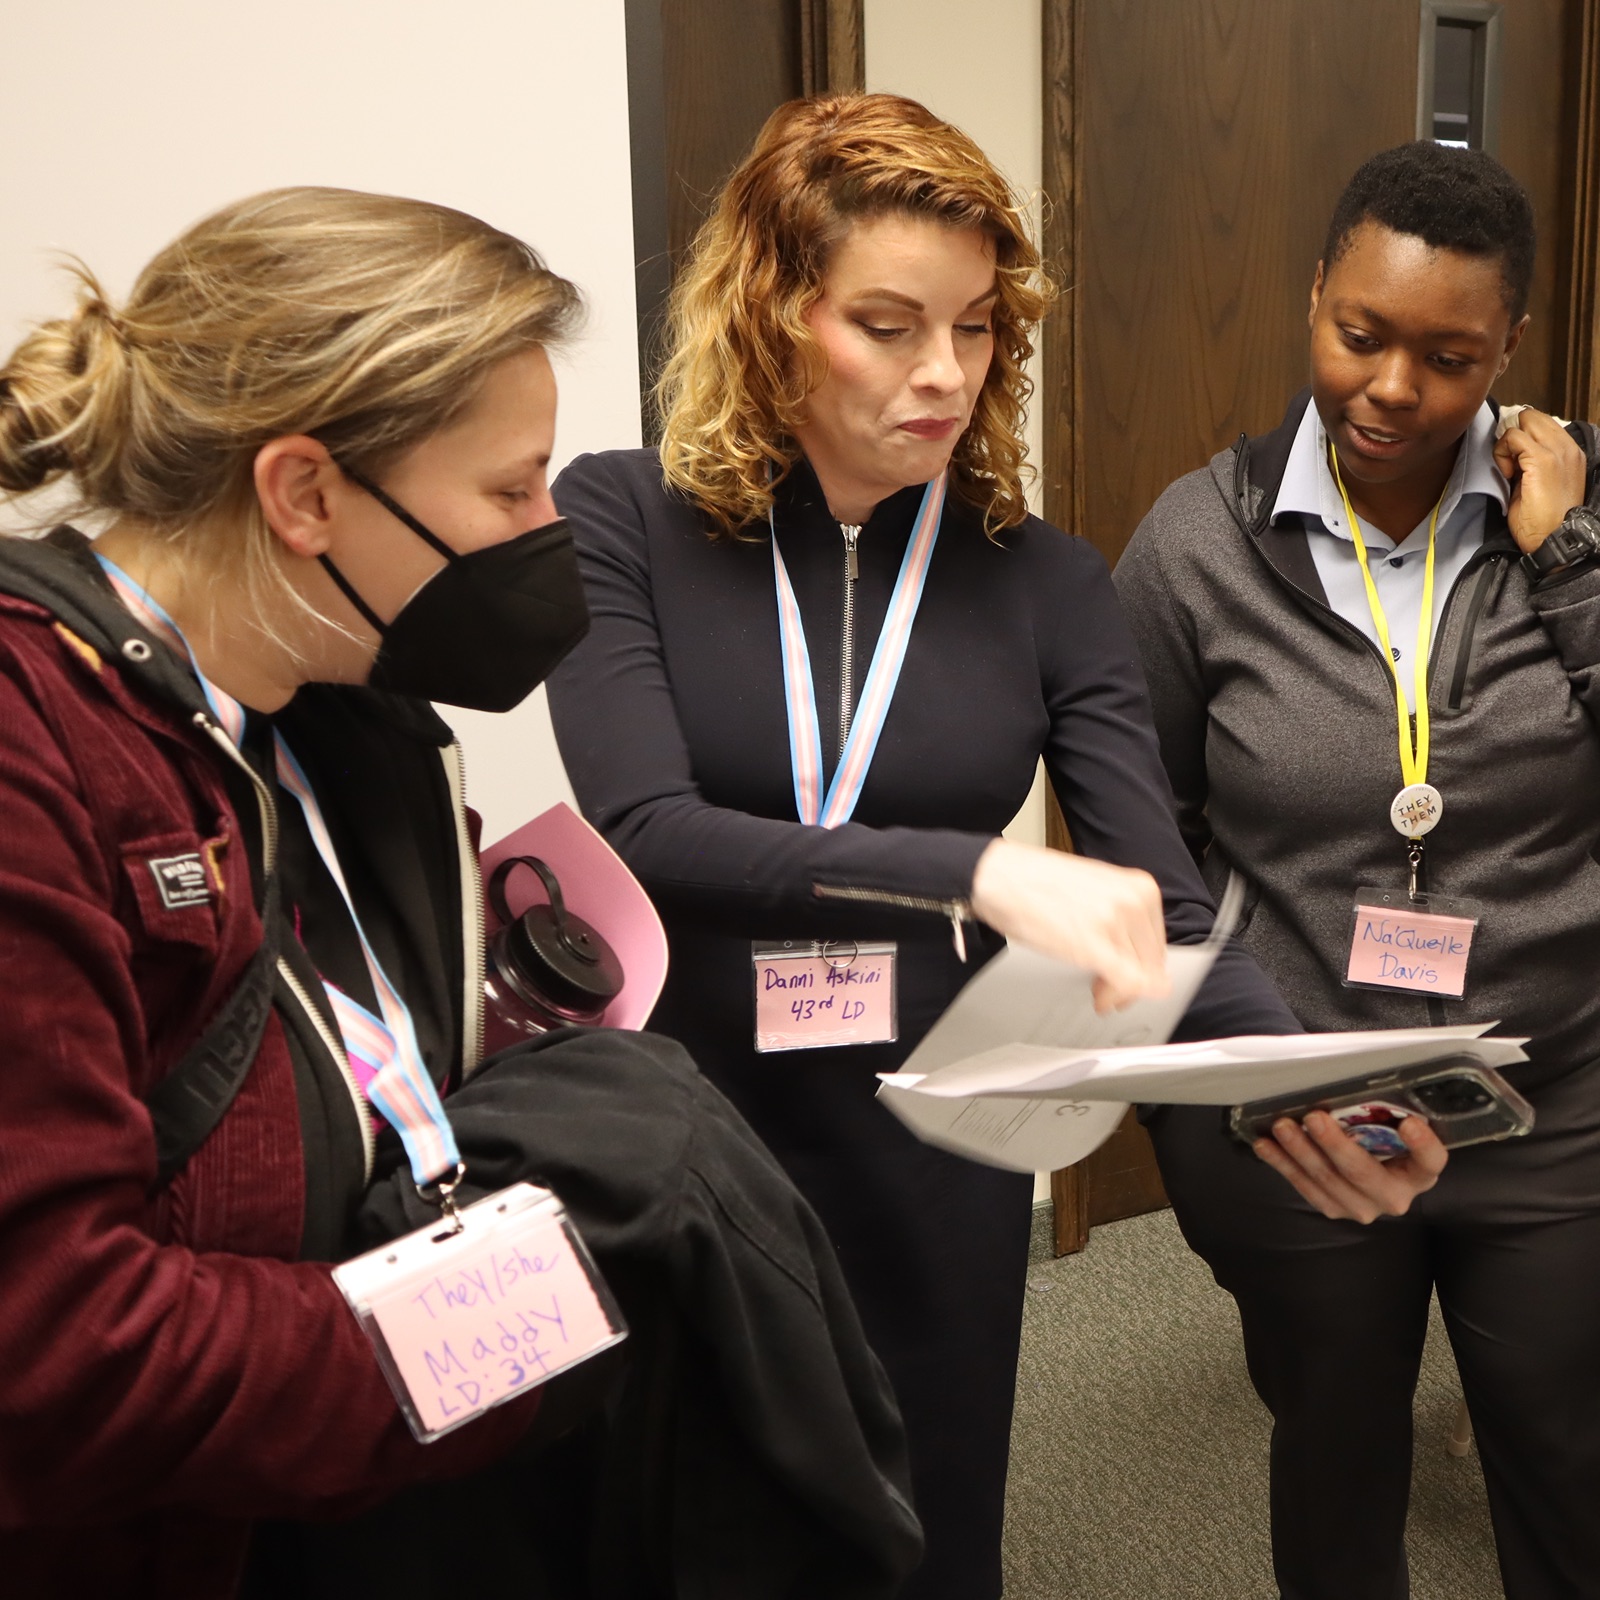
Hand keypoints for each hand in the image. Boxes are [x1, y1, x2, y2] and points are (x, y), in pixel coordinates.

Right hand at [970, 838, 1169, 1011]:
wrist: (1000, 877)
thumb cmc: (1038, 882)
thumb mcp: (1097, 889)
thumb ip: (1124, 916)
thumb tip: (1137, 951)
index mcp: (1140, 886)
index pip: (1159, 942)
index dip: (1144, 966)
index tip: (1130, 976)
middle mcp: (1135, 901)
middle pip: (1153, 962)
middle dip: (1133, 982)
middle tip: (1108, 988)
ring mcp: (1116, 922)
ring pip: (1142, 976)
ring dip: (1120, 992)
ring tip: (1100, 991)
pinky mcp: (1095, 945)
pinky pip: (1127, 983)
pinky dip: (1116, 997)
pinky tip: (1100, 998)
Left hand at [1252, 1111, 1446, 1222]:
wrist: (1372, 1170)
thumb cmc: (1383, 1135)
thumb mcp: (1393, 1122)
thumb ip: (1386, 1107)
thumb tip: (1357, 1071)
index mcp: (1420, 1172)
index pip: (1430, 1161)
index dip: (1423, 1145)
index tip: (1410, 1124)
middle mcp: (1395, 1195)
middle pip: (1364, 1173)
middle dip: (1335, 1145)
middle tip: (1314, 1118)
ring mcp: (1363, 1206)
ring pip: (1329, 1181)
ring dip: (1301, 1151)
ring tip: (1282, 1126)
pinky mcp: (1334, 1208)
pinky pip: (1305, 1187)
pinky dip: (1284, 1164)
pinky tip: (1266, 1145)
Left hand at [1493, 406, 1588, 554]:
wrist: (1553, 538)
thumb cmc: (1544, 520)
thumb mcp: (1538, 483)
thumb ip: (1530, 462)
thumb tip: (1511, 451)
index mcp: (1569, 452)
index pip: (1542, 423)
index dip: (1521, 436)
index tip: (1513, 459)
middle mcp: (1567, 447)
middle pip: (1532, 416)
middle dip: (1513, 434)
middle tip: (1509, 462)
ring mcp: (1556, 451)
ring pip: (1523, 421)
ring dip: (1507, 444)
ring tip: (1509, 470)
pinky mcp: (1542, 459)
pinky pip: (1513, 437)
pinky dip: (1502, 452)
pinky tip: (1507, 474)